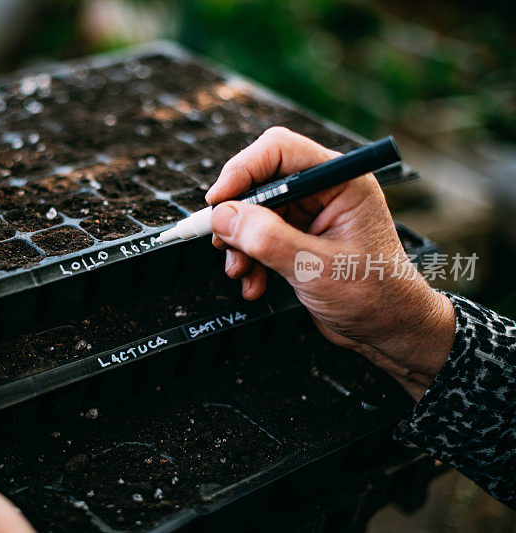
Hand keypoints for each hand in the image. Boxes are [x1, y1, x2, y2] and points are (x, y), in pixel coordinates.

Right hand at [207, 127, 454, 399]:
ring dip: (240, 244)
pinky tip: (255, 284)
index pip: (279, 151)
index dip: (242, 169)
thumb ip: (267, 238)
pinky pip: (259, 237)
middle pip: (260, 182)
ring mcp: (311, 216)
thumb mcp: (314, 267)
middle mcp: (325, 192)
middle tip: (224, 243)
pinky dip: (250, 259)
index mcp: (341, 182)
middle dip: (238, 216)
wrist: (390, 332)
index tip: (218, 201)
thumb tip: (223, 216)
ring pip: (254, 213)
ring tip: (241, 272)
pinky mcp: (299, 239)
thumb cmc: (375, 297)